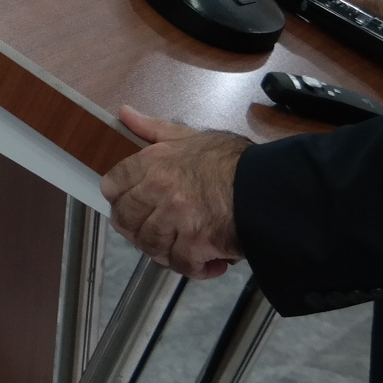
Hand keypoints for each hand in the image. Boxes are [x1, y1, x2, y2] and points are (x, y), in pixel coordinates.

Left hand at [100, 107, 247, 278]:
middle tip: (158, 230)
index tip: (133, 204)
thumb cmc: (234, 162)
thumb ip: (154, 129)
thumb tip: (125, 114)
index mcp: (154, 162)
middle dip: (137, 228)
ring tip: (182, 245)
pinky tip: (208, 261)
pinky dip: (194, 267)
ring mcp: (176, 218)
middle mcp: (160, 189)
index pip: (113, 185)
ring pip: (149, 245)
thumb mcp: (192, 136)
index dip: (120, 198)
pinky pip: (180, 264)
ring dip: (164, 249)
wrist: (269, 188)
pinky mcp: (195, 244)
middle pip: (126, 219)